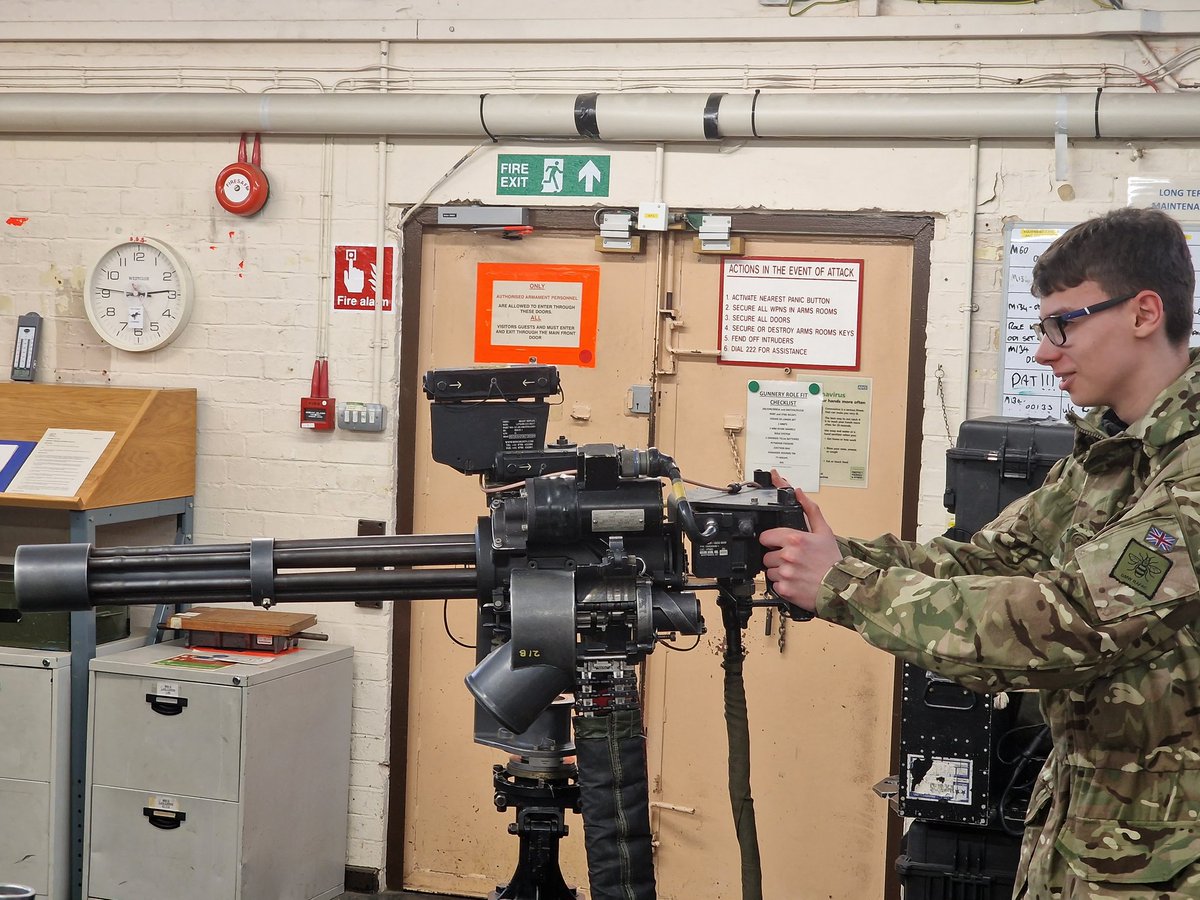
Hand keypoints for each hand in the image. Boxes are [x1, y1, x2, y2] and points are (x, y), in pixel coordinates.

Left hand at [759, 478, 842, 614]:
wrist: (841, 588)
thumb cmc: (832, 561)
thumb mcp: (824, 531)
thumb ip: (809, 509)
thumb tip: (798, 493)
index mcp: (794, 539)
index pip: (765, 537)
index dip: (772, 540)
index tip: (779, 544)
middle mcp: (788, 555)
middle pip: (766, 555)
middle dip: (776, 557)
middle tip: (793, 560)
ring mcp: (785, 573)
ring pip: (769, 571)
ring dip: (779, 571)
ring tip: (796, 571)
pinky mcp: (785, 589)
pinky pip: (774, 585)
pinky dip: (783, 584)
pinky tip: (796, 581)